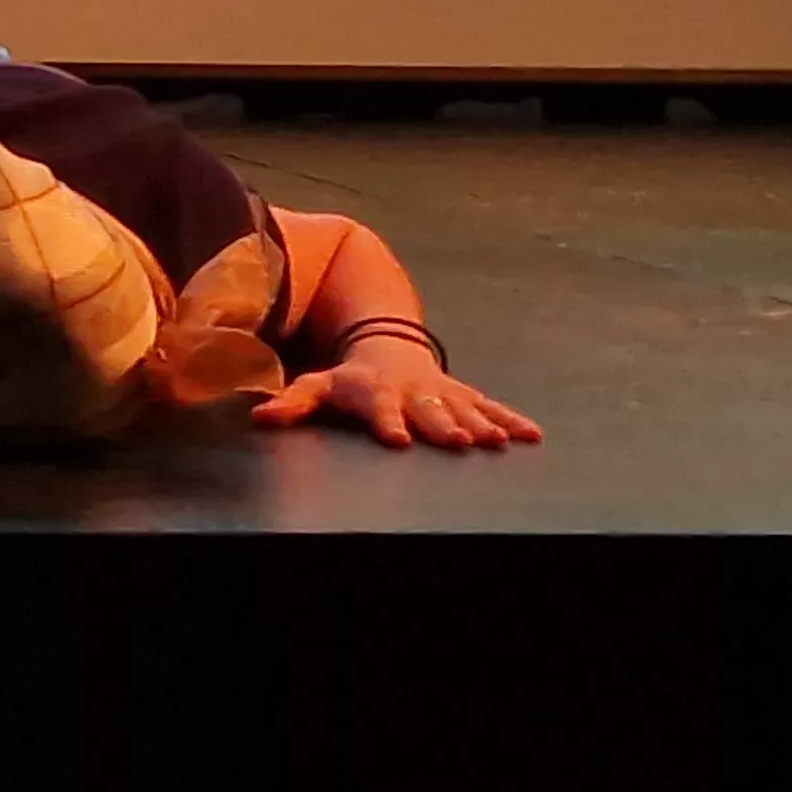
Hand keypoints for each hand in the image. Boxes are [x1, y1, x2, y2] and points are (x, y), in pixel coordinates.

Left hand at [252, 336, 540, 450]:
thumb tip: (260, 417)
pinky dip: (511, 420)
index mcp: (375, 390)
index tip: (397, 439)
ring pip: (463, 408)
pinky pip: (491, 407)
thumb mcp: (318, 385)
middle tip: (456, 442)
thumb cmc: (349, 379)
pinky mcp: (464, 395)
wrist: (388, 348)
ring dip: (480, 425)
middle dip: (442, 424)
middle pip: (428, 408)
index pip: (379, 407)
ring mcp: (441, 392)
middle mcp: (412, 390)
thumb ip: (293, 403)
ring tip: (495, 443)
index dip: (387, 421)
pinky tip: (532, 436)